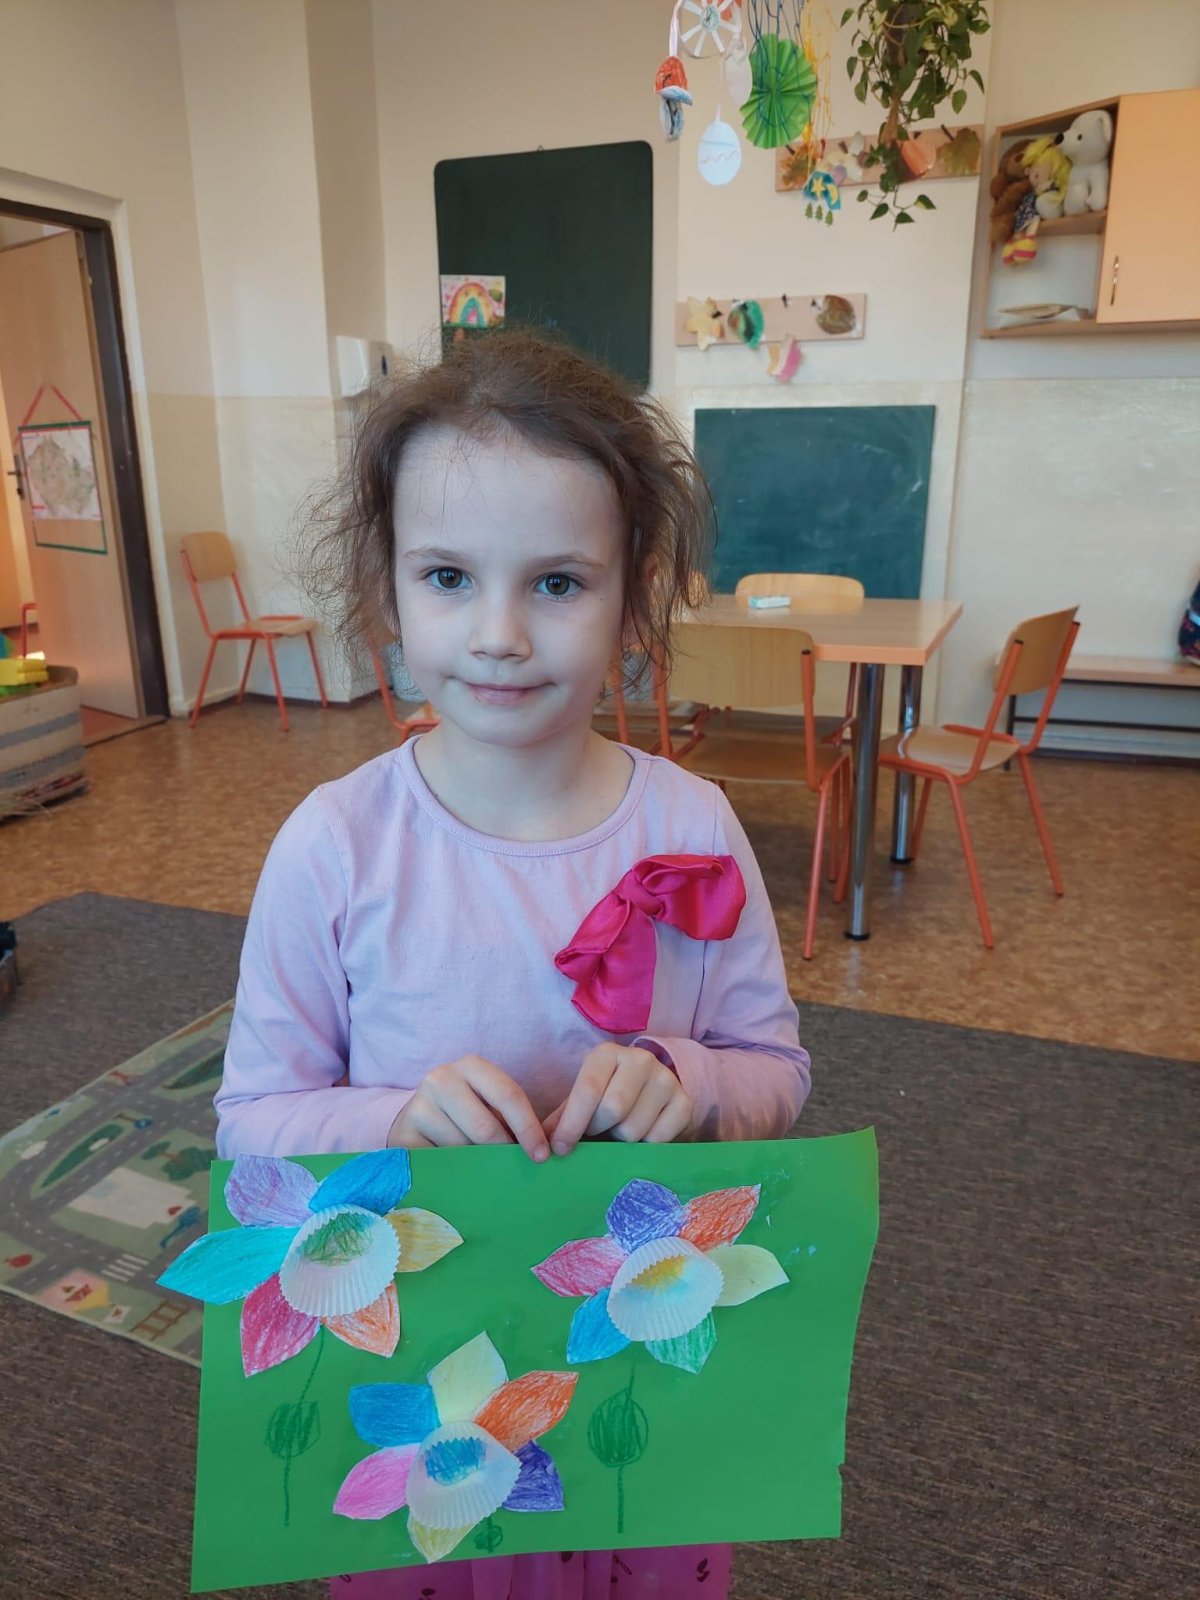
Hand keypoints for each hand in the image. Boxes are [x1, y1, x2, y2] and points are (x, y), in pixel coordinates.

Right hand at [387, 1055, 548, 1160]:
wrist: (415, 1120)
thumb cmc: (465, 1114)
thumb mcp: (488, 1106)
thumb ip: (511, 1120)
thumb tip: (543, 1150)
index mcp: (471, 1066)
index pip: (508, 1095)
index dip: (529, 1128)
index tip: (542, 1155)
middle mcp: (442, 1079)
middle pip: (485, 1127)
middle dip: (504, 1153)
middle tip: (514, 1169)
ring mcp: (419, 1106)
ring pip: (463, 1149)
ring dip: (478, 1165)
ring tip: (481, 1168)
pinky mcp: (403, 1135)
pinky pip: (440, 1164)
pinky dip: (455, 1173)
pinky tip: (459, 1174)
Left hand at [545, 1044, 692, 1155]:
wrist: (651, 1087)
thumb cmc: (608, 1093)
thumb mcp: (583, 1097)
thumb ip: (563, 1116)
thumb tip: (542, 1143)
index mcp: (607, 1054)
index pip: (588, 1090)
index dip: (571, 1124)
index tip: (560, 1148)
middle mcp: (640, 1060)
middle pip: (613, 1109)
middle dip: (598, 1129)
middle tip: (597, 1132)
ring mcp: (666, 1079)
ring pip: (634, 1129)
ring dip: (621, 1139)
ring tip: (620, 1129)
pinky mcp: (685, 1102)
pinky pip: (658, 1140)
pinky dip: (645, 1146)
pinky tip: (642, 1133)